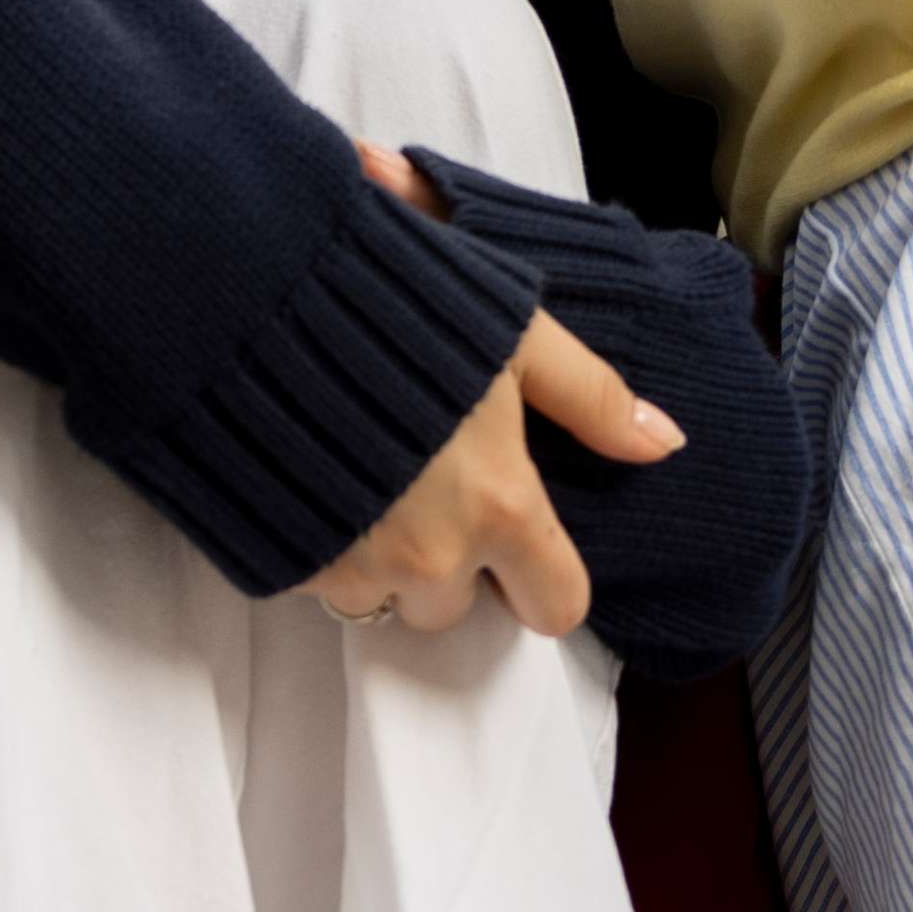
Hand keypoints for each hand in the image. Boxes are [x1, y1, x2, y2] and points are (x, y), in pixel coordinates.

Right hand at [299, 141, 686, 639]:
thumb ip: (590, 395)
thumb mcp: (512, 332)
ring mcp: (350, 568)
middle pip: (457, 606)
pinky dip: (323, 540)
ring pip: (384, 598)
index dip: (542, 574)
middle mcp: (429, 557)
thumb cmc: (394, 305)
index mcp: (500, 508)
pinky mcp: (281, 564)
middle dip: (449, 558)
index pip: (556, 605)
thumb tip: (663, 442)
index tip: (516, 526)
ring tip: (365, 469)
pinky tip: (315, 469)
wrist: (249, 306)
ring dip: (382, 554)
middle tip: (426, 478)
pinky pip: (320, 578)